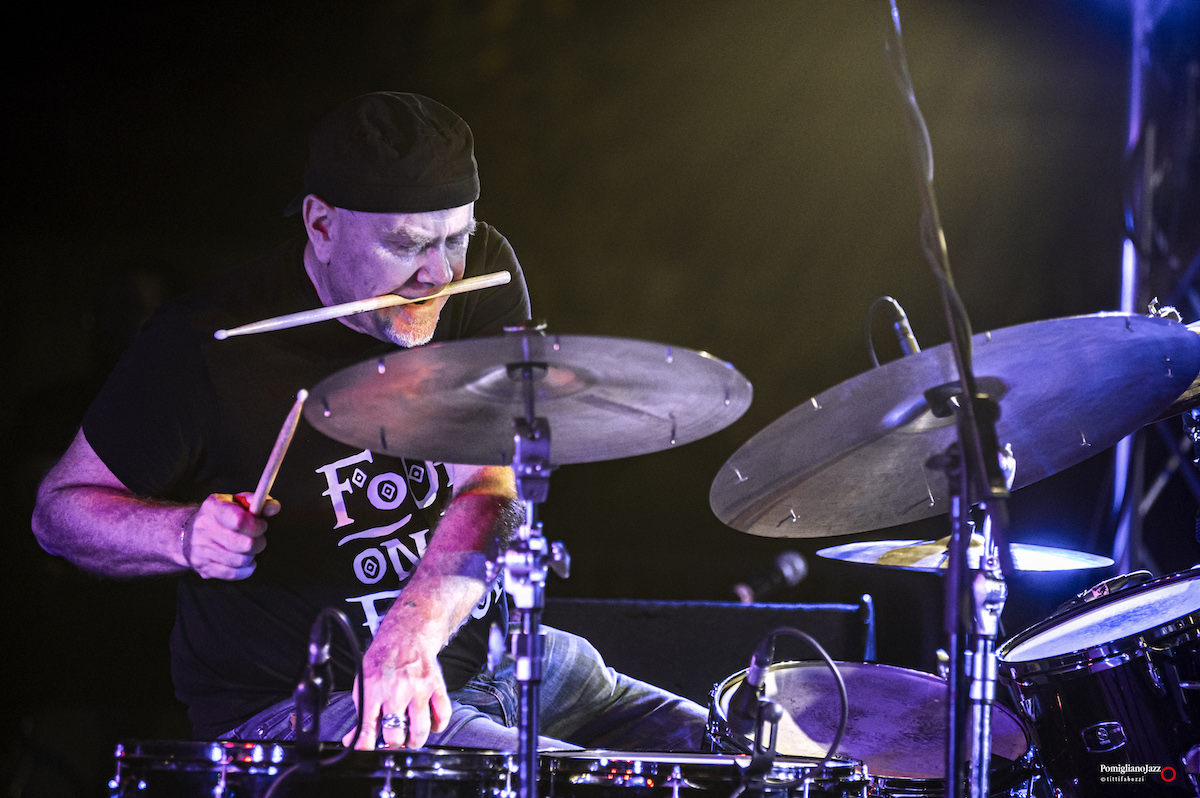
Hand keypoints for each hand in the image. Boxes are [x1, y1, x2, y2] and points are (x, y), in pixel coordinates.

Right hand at [182, 492, 277, 579]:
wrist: (189, 532)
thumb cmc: (222, 514)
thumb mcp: (237, 501)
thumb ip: (258, 501)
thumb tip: (274, 508)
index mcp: (213, 508)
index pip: (239, 521)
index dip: (257, 525)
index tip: (262, 524)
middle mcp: (204, 529)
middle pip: (244, 544)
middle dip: (259, 542)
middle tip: (258, 538)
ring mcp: (201, 550)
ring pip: (241, 561)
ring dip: (252, 555)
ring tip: (249, 547)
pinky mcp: (203, 567)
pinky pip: (233, 574)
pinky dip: (245, 569)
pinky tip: (246, 560)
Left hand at [344, 625, 452, 749]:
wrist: (407, 635)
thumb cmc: (384, 659)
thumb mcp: (364, 682)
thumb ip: (361, 712)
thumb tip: (353, 739)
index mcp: (374, 690)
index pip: (368, 727)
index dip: (367, 745)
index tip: (369, 749)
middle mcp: (397, 691)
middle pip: (396, 733)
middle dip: (393, 742)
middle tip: (393, 739)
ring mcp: (419, 689)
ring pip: (420, 729)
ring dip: (415, 740)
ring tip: (411, 739)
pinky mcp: (436, 685)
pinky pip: (442, 714)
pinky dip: (438, 726)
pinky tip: (431, 725)